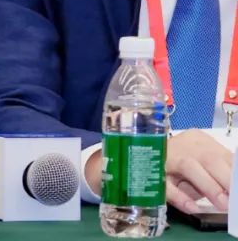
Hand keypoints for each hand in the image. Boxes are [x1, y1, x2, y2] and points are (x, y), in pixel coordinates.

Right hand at [85, 129, 230, 212]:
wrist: (121, 164)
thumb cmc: (165, 167)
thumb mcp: (193, 167)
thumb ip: (211, 174)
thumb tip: (232, 190)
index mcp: (197, 140)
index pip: (222, 155)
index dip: (234, 171)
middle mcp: (181, 143)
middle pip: (209, 158)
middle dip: (226, 180)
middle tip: (235, 200)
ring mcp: (162, 154)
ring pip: (190, 166)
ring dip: (209, 186)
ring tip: (223, 205)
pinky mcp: (146, 168)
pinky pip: (165, 182)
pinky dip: (180, 196)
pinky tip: (192, 207)